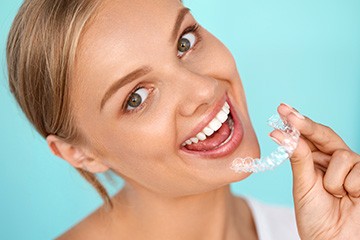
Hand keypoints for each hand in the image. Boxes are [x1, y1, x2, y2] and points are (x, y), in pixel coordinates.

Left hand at [270, 103, 359, 239]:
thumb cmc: (315, 217)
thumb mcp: (303, 185)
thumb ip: (299, 158)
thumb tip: (282, 133)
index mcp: (316, 161)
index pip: (308, 137)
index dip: (296, 122)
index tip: (282, 109)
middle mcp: (334, 161)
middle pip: (325, 135)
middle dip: (307, 125)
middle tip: (288, 114)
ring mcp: (353, 168)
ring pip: (342, 155)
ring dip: (332, 179)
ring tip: (334, 195)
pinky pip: (357, 172)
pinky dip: (348, 188)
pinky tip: (350, 199)